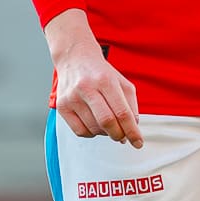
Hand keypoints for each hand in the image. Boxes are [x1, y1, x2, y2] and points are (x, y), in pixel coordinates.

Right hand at [46, 9, 142, 146]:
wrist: (74, 58)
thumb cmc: (100, 72)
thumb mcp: (121, 82)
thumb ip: (131, 105)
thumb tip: (132, 129)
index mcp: (105, 80)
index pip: (122, 112)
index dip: (132, 131)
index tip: (138, 142)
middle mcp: (87, 88)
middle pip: (107, 122)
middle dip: (119, 135)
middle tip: (123, 137)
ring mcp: (72, 97)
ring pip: (94, 129)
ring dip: (106, 133)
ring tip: (108, 125)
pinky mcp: (62, 106)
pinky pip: (80, 131)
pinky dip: (92, 133)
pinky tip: (95, 125)